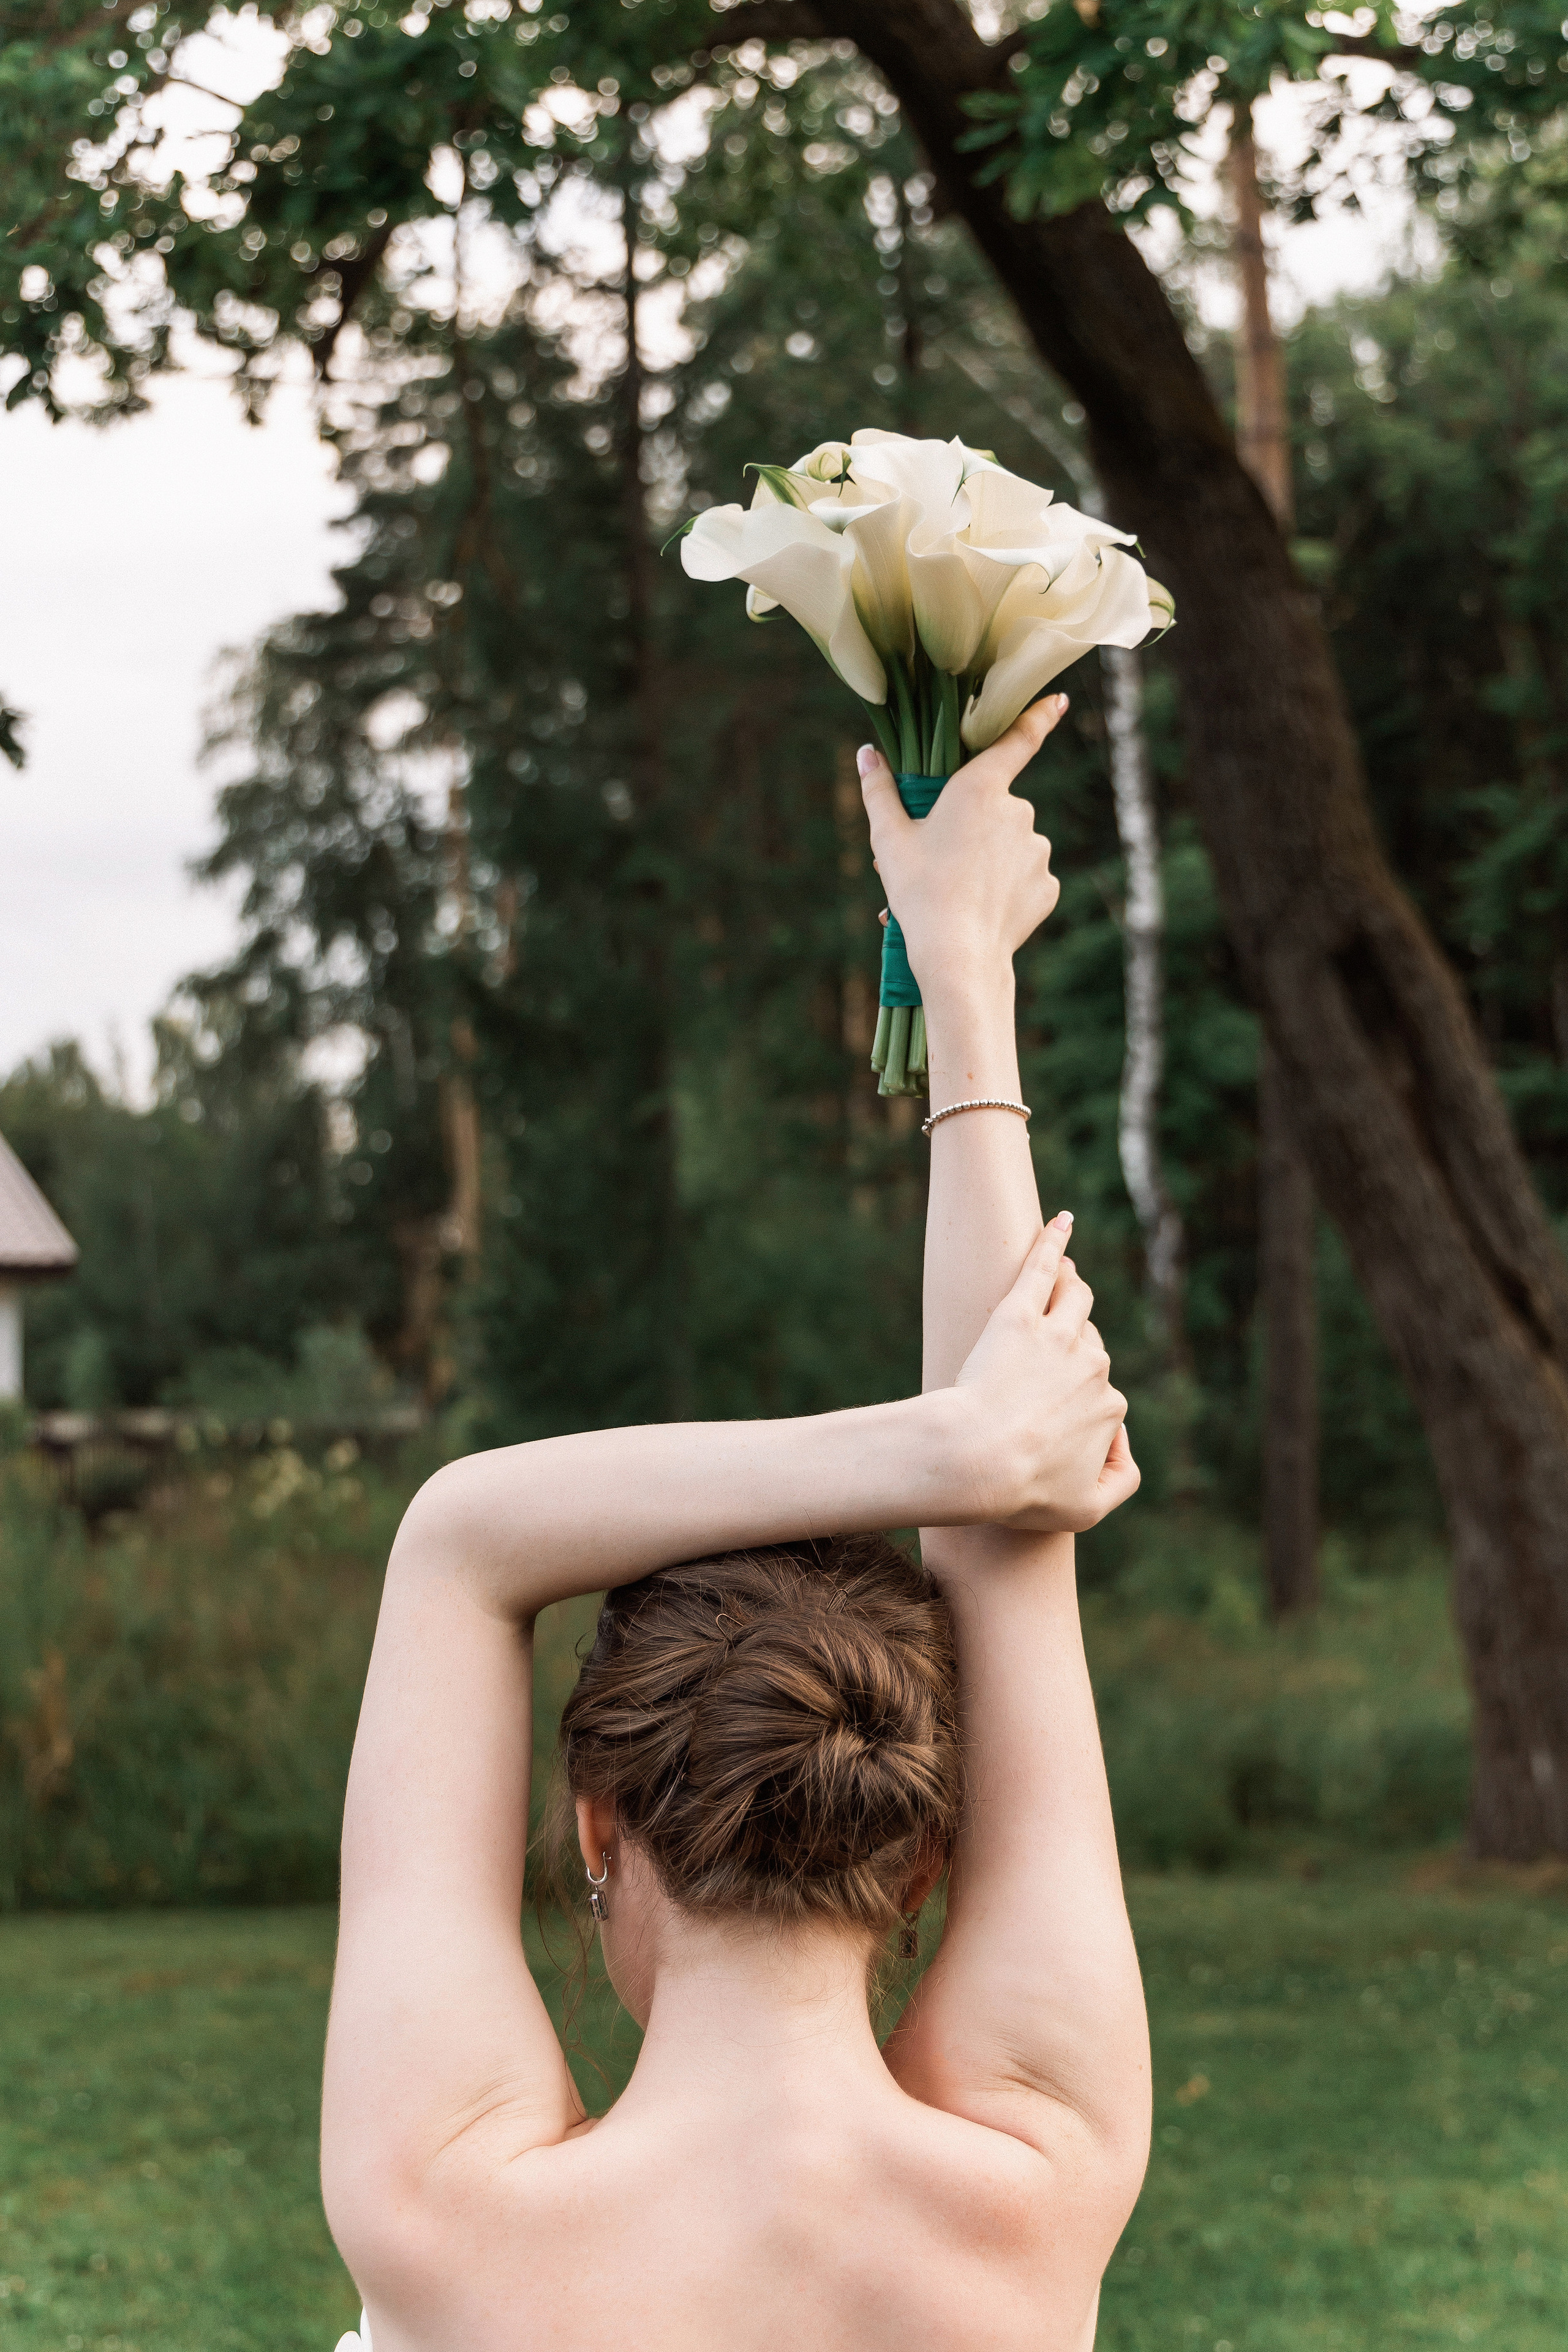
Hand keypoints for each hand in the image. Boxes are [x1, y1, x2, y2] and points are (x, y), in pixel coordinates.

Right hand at [858, 696, 1067, 1007]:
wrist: (959, 958)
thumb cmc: (919, 893)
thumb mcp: (889, 840)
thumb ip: (880, 791)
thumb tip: (866, 755)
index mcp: (980, 788)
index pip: (1018, 739)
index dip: (1040, 715)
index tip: (1060, 701)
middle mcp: (1018, 811)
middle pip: (995, 807)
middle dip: (970, 827)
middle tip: (936, 861)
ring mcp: (1038, 849)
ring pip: (1011, 845)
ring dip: (987, 861)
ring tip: (955, 893)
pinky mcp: (1049, 885)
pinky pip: (1026, 878)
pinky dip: (1007, 889)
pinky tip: (983, 909)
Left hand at [942, 1215, 1139, 1533]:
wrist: (975, 1460)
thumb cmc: (1023, 1491)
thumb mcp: (1085, 1511)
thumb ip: (1120, 1481)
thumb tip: (1124, 1447)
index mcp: (1110, 1407)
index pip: (1105, 1395)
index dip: (1079, 1405)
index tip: (1048, 1419)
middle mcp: (1093, 1365)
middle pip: (1089, 1342)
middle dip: (1073, 1346)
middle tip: (1042, 1355)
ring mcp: (1056, 1335)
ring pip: (1076, 1298)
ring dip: (1074, 1284)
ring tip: (1066, 1273)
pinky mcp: (1018, 1314)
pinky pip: (1041, 1267)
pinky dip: (1053, 1242)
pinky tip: (1060, 1222)